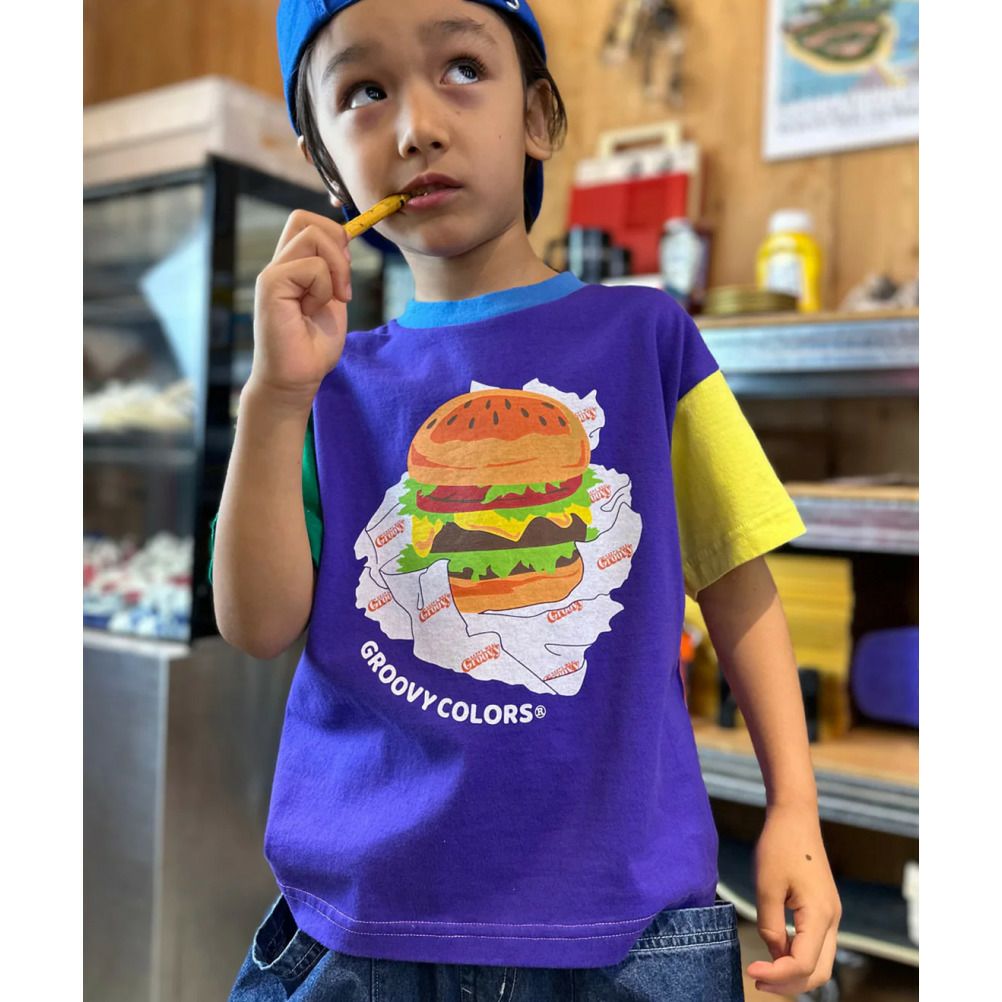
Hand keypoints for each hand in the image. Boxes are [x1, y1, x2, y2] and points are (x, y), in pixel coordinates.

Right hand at [249, 209, 353, 406]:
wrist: (296, 378)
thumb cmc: (313, 346)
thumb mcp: (333, 300)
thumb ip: (335, 271)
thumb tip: (346, 238)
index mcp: (293, 266)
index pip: (306, 222)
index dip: (333, 231)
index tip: (346, 265)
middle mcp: (279, 264)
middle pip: (306, 219)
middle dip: (337, 243)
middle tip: (343, 284)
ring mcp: (272, 273)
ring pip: (313, 236)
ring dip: (335, 268)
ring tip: (332, 299)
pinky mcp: (270, 285)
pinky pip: (311, 266)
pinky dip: (323, 288)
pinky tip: (312, 311)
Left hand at [747, 803, 841, 995]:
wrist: (795, 818)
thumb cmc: (778, 847)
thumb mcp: (766, 887)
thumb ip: (770, 926)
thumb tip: (774, 955)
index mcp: (820, 915)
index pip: (802, 964)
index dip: (777, 975)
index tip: (750, 971)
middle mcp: (832, 920)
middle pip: (818, 972)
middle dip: (789, 983)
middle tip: (757, 980)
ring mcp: (831, 916)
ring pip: (820, 962)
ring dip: (794, 973)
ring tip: (763, 972)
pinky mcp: (824, 910)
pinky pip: (815, 946)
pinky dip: (797, 957)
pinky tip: (775, 953)